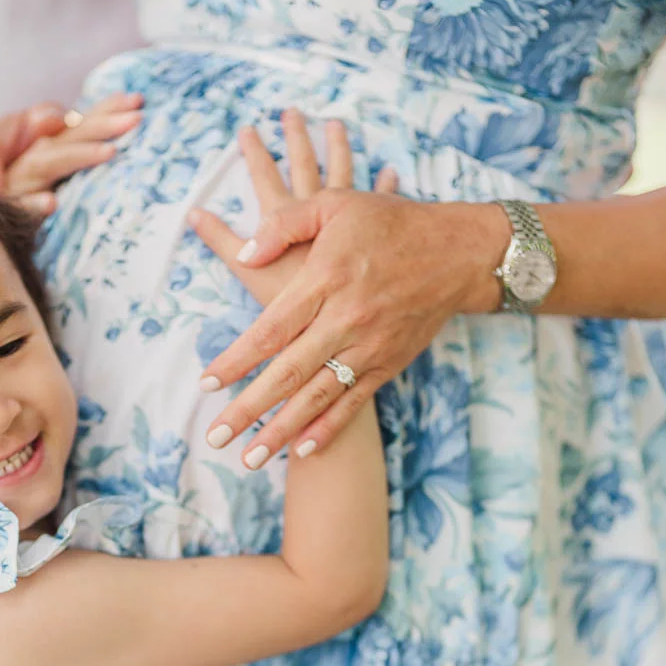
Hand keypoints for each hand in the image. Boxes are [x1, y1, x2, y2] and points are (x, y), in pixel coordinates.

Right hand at [0, 92, 142, 215]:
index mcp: (36, 146)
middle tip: (136, 118)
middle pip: (65, 137)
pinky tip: (51, 203)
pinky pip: (15, 206)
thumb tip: (59, 116)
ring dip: (76, 156)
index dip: (104, 113)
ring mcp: (10, 182)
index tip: (137, 101)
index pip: (75, 126)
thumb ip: (40, 136)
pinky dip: (31, 204)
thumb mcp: (19, 161)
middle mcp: (23, 158)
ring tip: (109, 151)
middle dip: (100, 125)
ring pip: (45, 164)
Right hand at [189, 109, 370, 310]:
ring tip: (336, 125)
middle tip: (292, 113)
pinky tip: (390, 171)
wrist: (332, 323)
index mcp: (283, 218)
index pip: (265, 176)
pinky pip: (379, 201)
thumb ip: (220, 240)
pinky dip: (384, 185)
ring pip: (343, 172)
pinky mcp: (369, 235)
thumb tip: (192, 214)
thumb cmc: (289, 303)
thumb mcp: (247, 271)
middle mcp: (315, 212)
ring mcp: (344, 222)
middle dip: (296, 138)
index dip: (255, 152)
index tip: (248, 129)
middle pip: (304, 165)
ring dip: (339, 148)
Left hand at [191, 182, 506, 465]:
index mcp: (327, 279)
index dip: (238, 359)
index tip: (207, 383)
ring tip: (250, 460)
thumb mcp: (334, 205)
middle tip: (216, 438)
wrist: (458, 252)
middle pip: (289, 373)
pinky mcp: (389, 363)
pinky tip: (303, 450)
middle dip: (250, 409)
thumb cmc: (389, 223)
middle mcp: (347, 319)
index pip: (272, 328)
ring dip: (283, 431)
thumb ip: (284, 225)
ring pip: (318, 396)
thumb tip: (243, 252)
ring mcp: (370, 347)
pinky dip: (329, 428)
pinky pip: (355, 402)